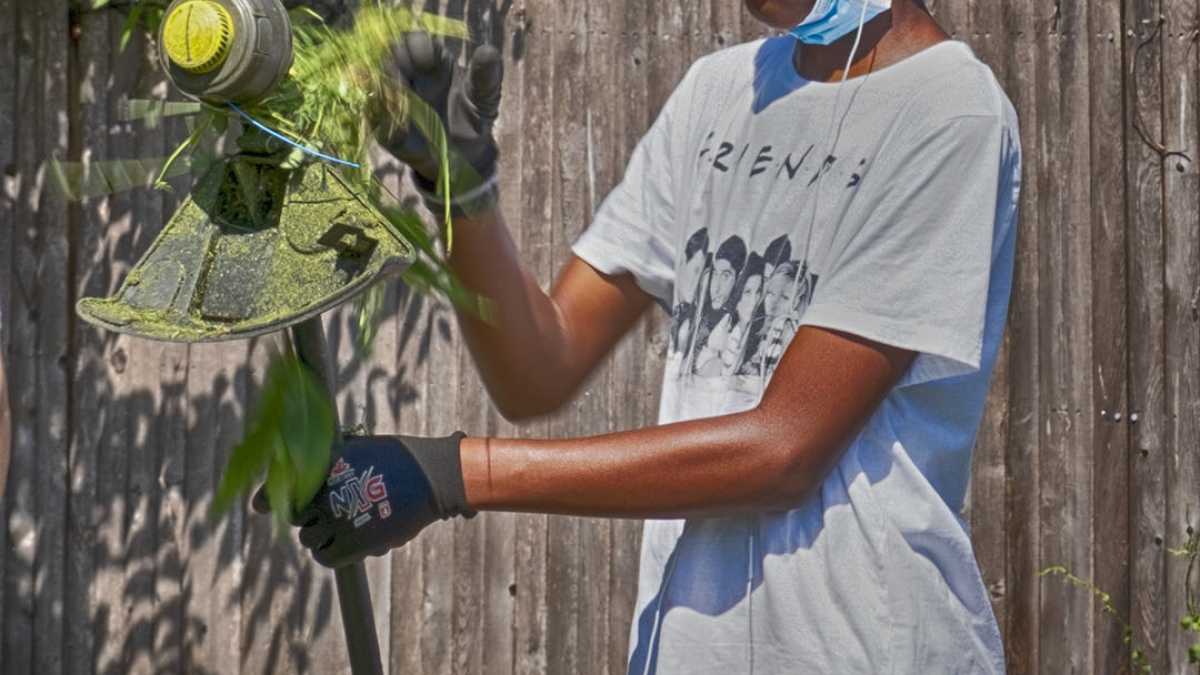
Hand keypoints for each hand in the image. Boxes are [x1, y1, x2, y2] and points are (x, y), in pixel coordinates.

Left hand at [255, 433, 473, 567]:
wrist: (432, 477)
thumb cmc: (397, 458)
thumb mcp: (358, 446)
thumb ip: (329, 457)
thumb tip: (298, 461)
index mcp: (324, 466)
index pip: (281, 488)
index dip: (271, 497)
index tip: (261, 505)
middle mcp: (327, 492)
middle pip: (295, 516)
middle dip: (306, 516)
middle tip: (323, 514)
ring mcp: (339, 518)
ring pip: (309, 538)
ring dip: (318, 536)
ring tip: (336, 529)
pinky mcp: (354, 542)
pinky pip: (326, 556)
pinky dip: (329, 553)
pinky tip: (339, 545)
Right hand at [377, 33, 503, 213]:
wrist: (465, 155)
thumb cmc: (473, 117)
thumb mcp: (485, 98)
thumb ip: (486, 76)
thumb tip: (489, 51)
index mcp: (431, 60)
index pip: (414, 40)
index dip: (416, 46)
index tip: (426, 62)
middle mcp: (408, 74)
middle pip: (388, 56)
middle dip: (394, 65)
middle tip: (405, 82)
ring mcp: (393, 99)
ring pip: (376, 84)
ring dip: (386, 92)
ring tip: (403, 106)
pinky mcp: (385, 125)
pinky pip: (375, 118)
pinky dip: (385, 120)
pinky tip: (400, 128)